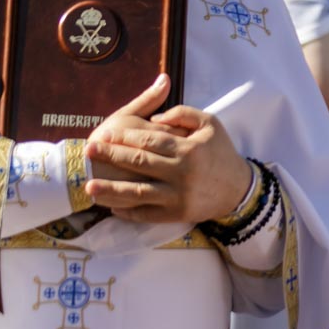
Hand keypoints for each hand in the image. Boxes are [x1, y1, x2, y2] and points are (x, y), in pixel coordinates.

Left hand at [83, 75, 253, 221]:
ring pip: (138, 192)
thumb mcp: (211, 124)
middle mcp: (182, 173)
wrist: (239, 190)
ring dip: (111, 189)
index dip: (124, 137)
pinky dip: (127, 211)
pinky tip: (111, 205)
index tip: (103, 134)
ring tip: (89, 185)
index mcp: (189, 149)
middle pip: (139, 163)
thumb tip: (155, 118)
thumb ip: (183, 114)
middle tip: (88, 150)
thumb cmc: (221, 153)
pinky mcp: (176, 214)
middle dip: (111, 156)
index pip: (149, 140)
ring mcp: (178, 196)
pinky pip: (147, 214)